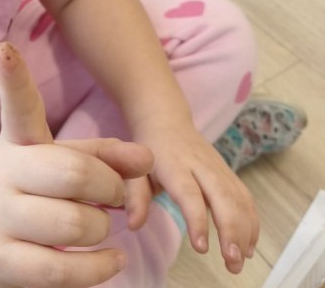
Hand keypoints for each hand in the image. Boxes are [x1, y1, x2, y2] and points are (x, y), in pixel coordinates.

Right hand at [0, 42, 152, 287]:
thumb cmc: (35, 194)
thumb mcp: (64, 165)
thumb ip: (105, 156)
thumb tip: (148, 157)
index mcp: (18, 141)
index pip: (18, 106)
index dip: (13, 77)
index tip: (6, 49)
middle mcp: (2, 172)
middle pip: (74, 173)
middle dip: (109, 189)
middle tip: (115, 197)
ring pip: (75, 224)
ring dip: (103, 230)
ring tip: (99, 228)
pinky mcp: (0, 261)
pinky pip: (63, 270)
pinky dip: (100, 269)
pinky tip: (111, 260)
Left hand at [128, 123, 258, 273]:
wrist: (166, 122)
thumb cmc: (149, 151)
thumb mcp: (135, 170)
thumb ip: (135, 196)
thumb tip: (134, 225)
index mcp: (174, 165)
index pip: (189, 193)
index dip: (197, 220)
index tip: (201, 248)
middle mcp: (200, 165)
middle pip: (222, 196)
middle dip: (231, 230)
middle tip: (232, 262)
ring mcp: (218, 167)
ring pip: (238, 198)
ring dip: (244, 231)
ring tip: (239, 261)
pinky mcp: (229, 172)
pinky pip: (245, 197)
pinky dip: (251, 222)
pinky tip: (248, 245)